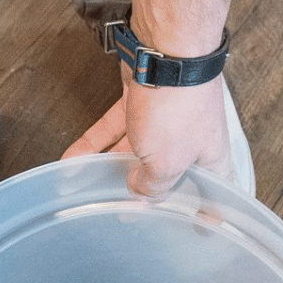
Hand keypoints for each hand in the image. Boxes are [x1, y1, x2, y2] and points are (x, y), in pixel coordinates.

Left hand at [62, 69, 232, 199]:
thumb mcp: (167, 163)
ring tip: (84, 190)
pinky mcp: (137, 102)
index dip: (206, 211)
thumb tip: (139, 192)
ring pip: (132, 152)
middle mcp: (188, 139)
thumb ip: (153, 186)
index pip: (213, 191)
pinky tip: (69, 162)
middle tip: (123, 214)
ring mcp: (162, 119)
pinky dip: (90, 146)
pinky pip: (111, 130)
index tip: (198, 230)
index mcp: (208, 158)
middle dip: (143, 193)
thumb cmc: (178, 108)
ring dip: (106, 169)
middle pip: (165, 173)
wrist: (165, 52)